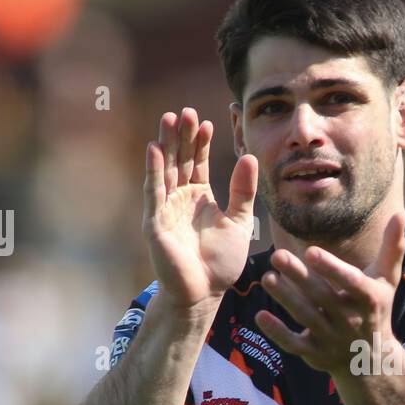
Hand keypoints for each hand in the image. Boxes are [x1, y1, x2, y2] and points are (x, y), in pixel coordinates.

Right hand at [142, 108, 257, 311]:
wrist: (205, 292)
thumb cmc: (220, 262)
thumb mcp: (239, 221)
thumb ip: (243, 191)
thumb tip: (250, 156)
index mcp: (200, 197)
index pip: (199, 162)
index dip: (201, 142)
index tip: (207, 122)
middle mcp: (181, 199)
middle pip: (180, 160)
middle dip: (183, 136)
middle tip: (185, 111)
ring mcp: (166, 208)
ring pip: (166, 170)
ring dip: (167, 145)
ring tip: (170, 119)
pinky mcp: (155, 222)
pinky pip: (154, 192)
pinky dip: (154, 170)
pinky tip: (155, 148)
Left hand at [255, 213, 404, 376]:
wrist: (370, 359)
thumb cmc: (376, 309)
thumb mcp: (387, 279)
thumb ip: (392, 247)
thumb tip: (400, 214)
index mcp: (368, 299)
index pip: (351, 282)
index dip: (332, 268)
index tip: (311, 251)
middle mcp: (350, 320)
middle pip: (323, 297)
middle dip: (299, 277)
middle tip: (277, 255)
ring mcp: (332, 338)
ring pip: (306, 317)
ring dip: (286, 298)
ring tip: (268, 277)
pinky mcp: (315, 353)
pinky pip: (294, 344)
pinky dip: (277, 332)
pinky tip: (260, 315)